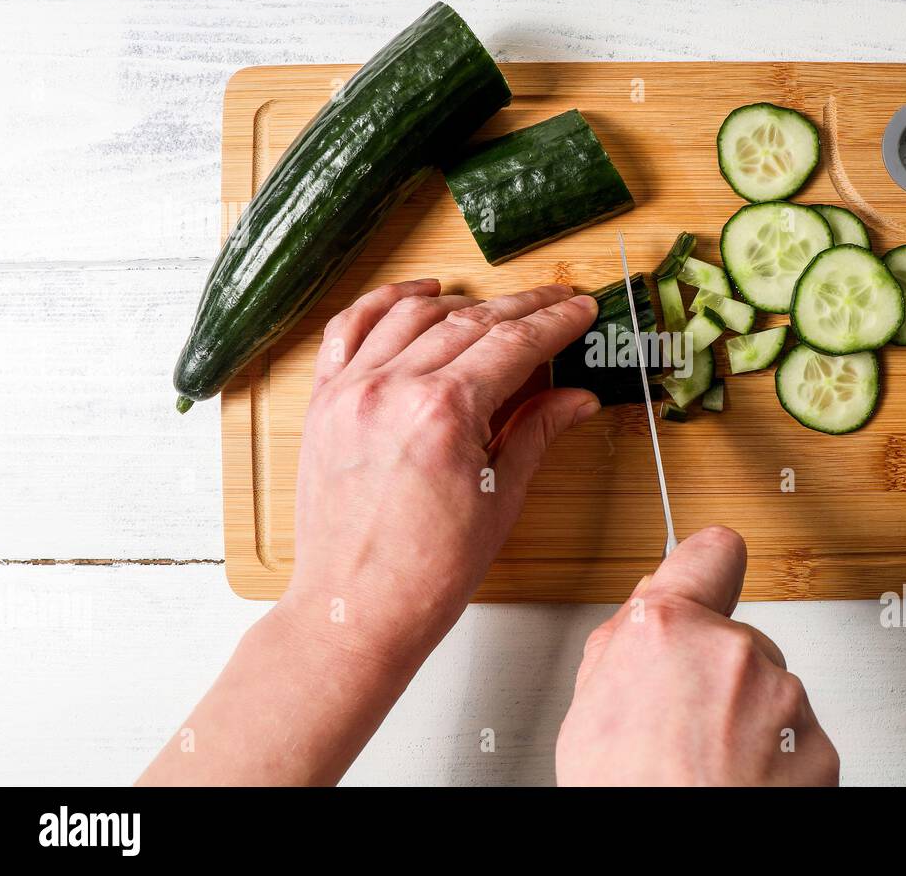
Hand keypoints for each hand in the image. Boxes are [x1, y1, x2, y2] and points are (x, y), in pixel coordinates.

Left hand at [277, 278, 600, 672]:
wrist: (355, 609)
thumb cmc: (427, 572)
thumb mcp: (501, 501)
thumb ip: (536, 433)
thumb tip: (576, 398)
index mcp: (444, 412)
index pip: (514, 343)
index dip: (555, 322)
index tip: (581, 309)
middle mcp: (393, 389)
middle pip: (470, 322)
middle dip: (522, 308)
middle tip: (556, 302)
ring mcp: (351, 391)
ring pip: (412, 315)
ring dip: (461, 302)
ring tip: (496, 305)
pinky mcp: (324, 403)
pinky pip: (348, 330)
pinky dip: (382, 303)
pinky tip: (415, 296)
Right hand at [556, 526, 839, 785]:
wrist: (674, 854)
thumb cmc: (625, 795)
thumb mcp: (590, 706)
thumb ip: (625, 641)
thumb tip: (648, 608)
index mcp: (669, 628)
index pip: (711, 551)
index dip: (707, 563)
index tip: (709, 568)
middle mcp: (733, 650)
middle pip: (736, 637)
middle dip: (717, 671)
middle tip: (683, 723)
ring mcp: (782, 697)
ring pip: (769, 689)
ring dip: (748, 719)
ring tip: (705, 766)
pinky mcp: (816, 744)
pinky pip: (797, 735)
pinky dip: (776, 758)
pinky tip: (736, 783)